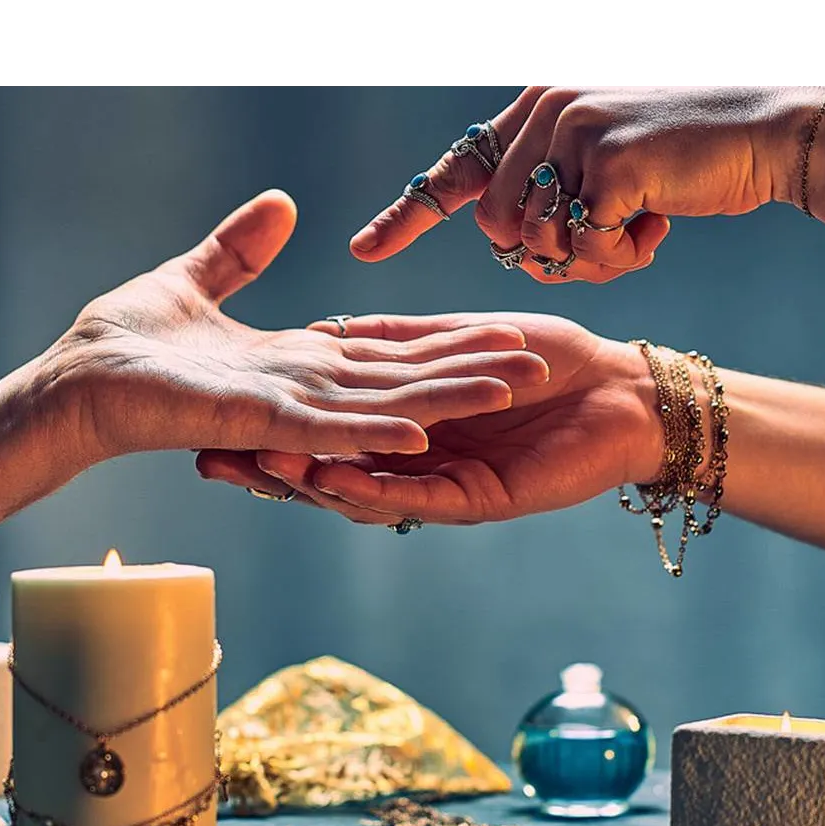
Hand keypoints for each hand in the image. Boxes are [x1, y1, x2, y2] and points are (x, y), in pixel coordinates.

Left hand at [42, 191, 550, 468]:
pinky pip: (322, 435)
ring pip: (380, 410)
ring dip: (441, 403)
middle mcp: (303, 394)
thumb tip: (280, 204)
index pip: (388, 351)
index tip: (500, 332)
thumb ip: (240, 249)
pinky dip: (368, 436)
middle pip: (402, 382)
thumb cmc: (123, 340)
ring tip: (503, 390)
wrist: (66, 386)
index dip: (445, 342)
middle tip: (532, 364)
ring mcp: (284, 414)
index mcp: (296, 365)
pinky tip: (416, 432)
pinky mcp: (257, 427)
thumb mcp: (191, 279)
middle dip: (465, 374)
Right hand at [194, 312, 664, 520]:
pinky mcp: (474, 500)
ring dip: (307, 481)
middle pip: (328, 467)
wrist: (618, 386)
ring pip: (361, 490)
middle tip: (206, 459)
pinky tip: (328, 479)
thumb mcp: (453, 333)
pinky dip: (371, 488)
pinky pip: (414, 498)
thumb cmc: (546, 354)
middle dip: (268, 466)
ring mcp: (441, 483)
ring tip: (255, 470)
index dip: (271, 424)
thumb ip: (395, 336)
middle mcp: (416, 458)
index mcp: (407, 422)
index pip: (324, 426)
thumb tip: (328, 325)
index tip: (210, 416)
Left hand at [348, 84, 815, 284]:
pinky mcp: (606, 162)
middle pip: (498, 225)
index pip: (459, 167)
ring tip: (637, 228)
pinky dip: (619, 256)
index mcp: (539, 110)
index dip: (409, 214)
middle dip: (546, 254)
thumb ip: (556, 188)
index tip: (363, 249)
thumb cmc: (690, 161)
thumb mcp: (609, 166)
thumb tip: (518, 240)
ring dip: (587, 259)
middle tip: (605, 240)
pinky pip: (583, 246)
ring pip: (535, 240)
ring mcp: (574, 132)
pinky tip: (656, 227)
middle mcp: (546, 112)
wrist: (769, 132)